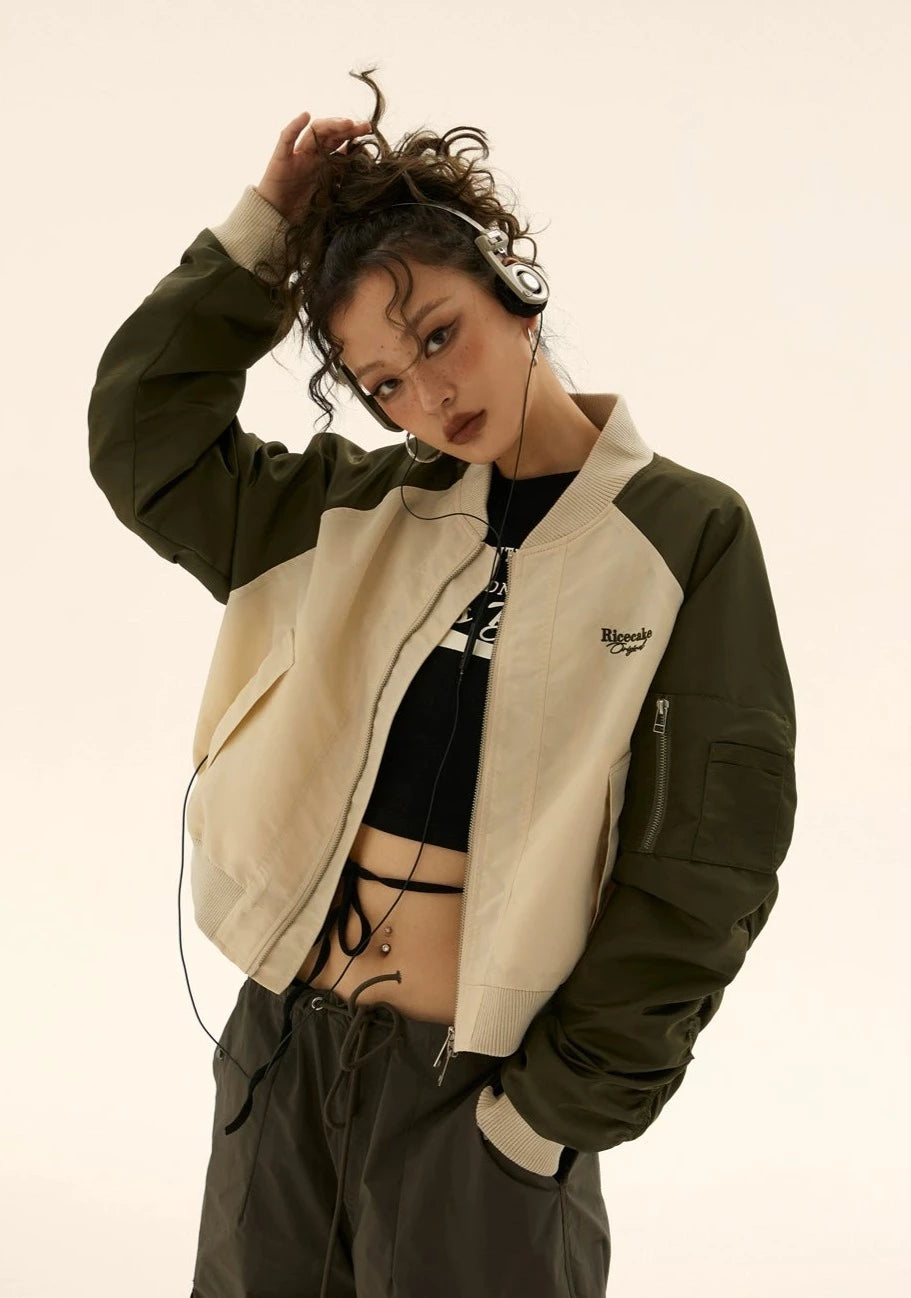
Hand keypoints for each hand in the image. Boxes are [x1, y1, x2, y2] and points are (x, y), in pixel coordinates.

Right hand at [255, 110, 373, 222]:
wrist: (277, 217)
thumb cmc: (301, 207)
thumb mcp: (328, 192)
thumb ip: (341, 178)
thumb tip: (363, 168)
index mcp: (323, 161)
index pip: (339, 142)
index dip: (353, 135)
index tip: (369, 132)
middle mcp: (311, 154)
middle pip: (330, 134)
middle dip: (347, 128)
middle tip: (365, 126)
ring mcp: (296, 154)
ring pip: (313, 133)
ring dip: (330, 125)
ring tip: (347, 123)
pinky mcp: (280, 159)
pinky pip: (286, 140)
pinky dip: (294, 126)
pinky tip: (305, 115)